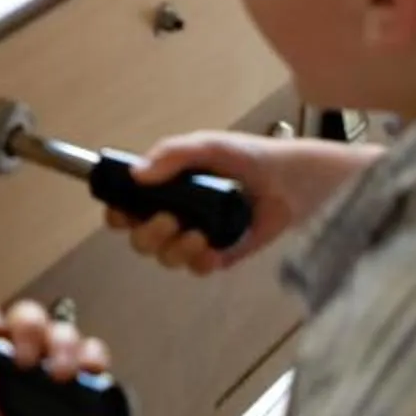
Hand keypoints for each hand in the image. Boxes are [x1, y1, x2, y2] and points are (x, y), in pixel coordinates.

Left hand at [0, 297, 120, 415]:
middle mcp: (21, 372)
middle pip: (24, 321)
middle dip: (27, 326)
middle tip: (25, 356)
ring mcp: (57, 377)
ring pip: (61, 330)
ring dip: (61, 342)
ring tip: (59, 374)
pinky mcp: (90, 388)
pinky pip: (94, 354)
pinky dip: (92, 356)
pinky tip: (86, 374)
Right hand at [105, 131, 379, 274]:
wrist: (295, 181)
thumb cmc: (254, 157)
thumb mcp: (209, 146)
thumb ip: (171, 154)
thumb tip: (136, 175)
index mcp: (169, 186)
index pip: (129, 206)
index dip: (120, 214)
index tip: (124, 213)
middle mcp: (180, 212)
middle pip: (141, 238)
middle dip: (148, 234)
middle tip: (168, 220)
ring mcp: (200, 235)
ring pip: (166, 257)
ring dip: (174, 249)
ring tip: (197, 235)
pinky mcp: (223, 254)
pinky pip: (197, 269)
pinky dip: (199, 262)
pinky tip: (211, 250)